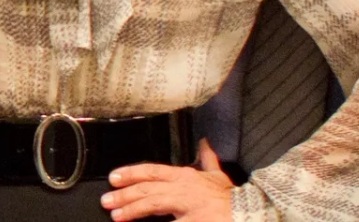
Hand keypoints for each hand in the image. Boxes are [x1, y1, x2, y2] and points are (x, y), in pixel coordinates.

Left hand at [102, 139, 232, 220]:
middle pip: (147, 189)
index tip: (114, 178)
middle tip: (107, 201)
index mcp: (186, 176)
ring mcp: (188, 207)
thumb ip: (208, 160)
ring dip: (133, 210)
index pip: (152, 171)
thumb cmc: (232, 199)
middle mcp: (184, 188)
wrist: (251, 214)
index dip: (131, 173)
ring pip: (153, 204)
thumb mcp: (218, 177)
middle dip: (125, 195)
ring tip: (116, 215)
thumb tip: (204, 143)